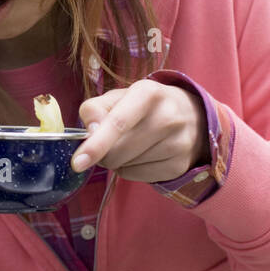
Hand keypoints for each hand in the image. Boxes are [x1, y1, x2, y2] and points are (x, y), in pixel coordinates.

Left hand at [74, 80, 207, 182]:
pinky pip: (138, 176)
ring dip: (118, 160)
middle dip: (102, 153)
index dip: (95, 145)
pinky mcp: (179, 165)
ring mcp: (177, 143)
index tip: (77, 162)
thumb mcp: (119, 97)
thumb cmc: (144, 106)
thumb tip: (89, 132)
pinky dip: (131, 169)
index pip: (118, 123)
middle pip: (117, 151)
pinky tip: (143, 154)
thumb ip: (95, 109)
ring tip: (132, 143)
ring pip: (126, 166)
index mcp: (148, 93)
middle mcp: (168, 116)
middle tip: (109, 142)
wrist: (192, 116)